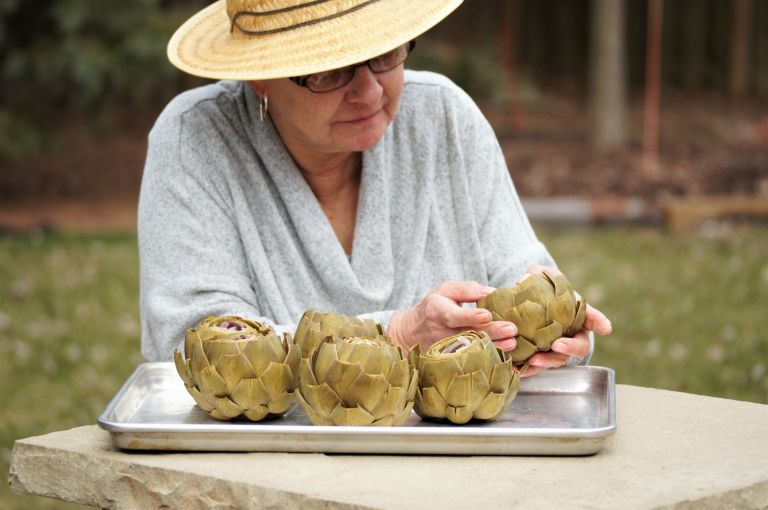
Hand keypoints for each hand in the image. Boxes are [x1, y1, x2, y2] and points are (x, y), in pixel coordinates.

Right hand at [387, 281, 519, 351]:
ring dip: (493, 348)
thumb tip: (492, 292)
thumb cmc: (434, 308)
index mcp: (438, 312)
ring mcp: (446, 351)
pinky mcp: (451, 362)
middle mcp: (441, 334)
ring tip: (512, 343)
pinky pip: (471, 362)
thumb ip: (466, 289)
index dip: (469, 316)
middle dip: (491, 333)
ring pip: (471, 351)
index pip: (454, 316)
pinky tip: (505, 359)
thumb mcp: (444, 291)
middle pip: (468, 335)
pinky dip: (489, 362)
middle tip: (511, 330)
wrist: (412, 333)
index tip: (487, 315)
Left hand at [509, 265, 612, 376]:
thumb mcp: (541, 277)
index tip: (606, 329)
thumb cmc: (541, 289)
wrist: (525, 305)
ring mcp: (557, 349)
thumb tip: (525, 278)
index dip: (599, 322)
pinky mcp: (540, 357)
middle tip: (558, 345)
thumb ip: (537, 275)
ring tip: (534, 360)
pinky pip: (537, 368)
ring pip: (558, 360)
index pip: (593, 317)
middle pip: (579, 346)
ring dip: (547, 362)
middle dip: (570, 347)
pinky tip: (518, 370)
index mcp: (578, 315)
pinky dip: (529, 370)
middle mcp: (572, 335)